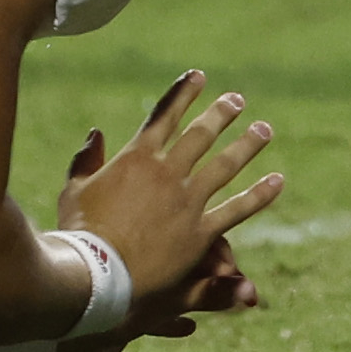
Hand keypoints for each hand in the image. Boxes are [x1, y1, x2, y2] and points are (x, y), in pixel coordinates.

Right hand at [55, 68, 281, 334]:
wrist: (95, 275)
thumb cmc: (78, 235)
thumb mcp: (73, 191)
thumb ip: (85, 160)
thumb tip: (95, 132)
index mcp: (134, 159)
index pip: (163, 116)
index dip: (182, 94)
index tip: (199, 76)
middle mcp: (166, 173)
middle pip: (200, 135)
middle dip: (221, 114)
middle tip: (238, 100)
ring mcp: (186, 201)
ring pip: (224, 165)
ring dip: (247, 145)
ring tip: (264, 130)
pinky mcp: (200, 232)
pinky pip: (237, 209)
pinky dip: (259, 194)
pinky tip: (277, 181)